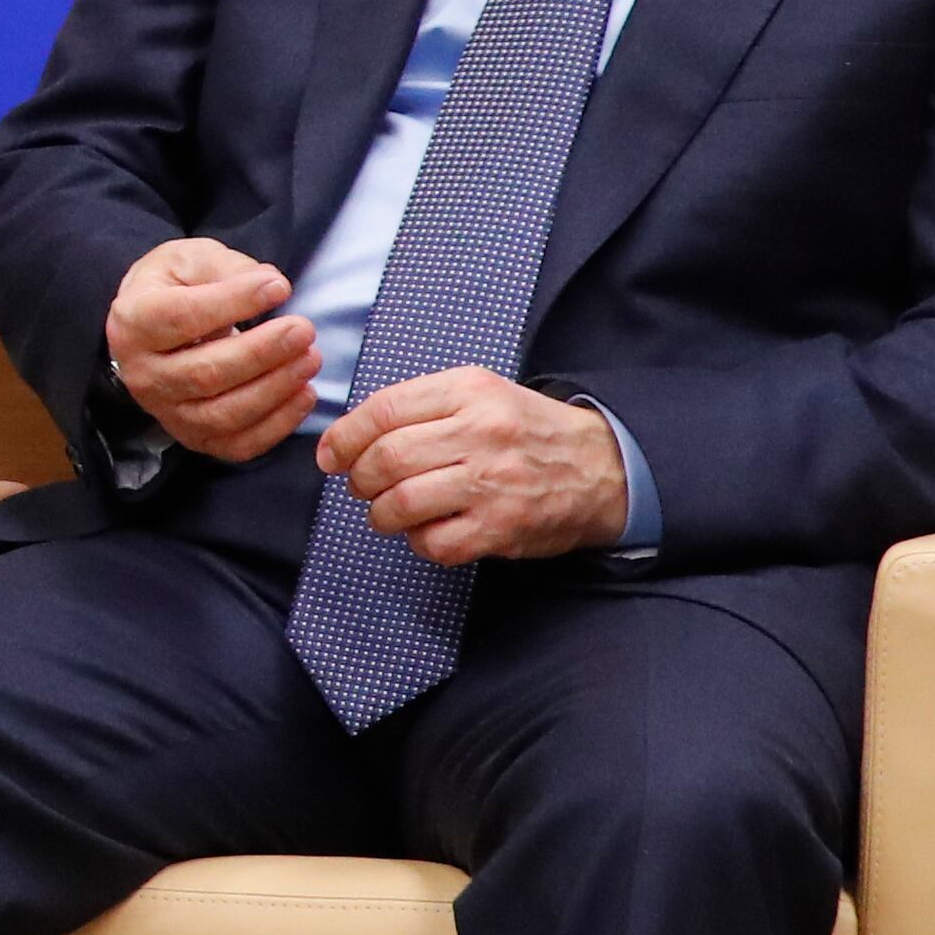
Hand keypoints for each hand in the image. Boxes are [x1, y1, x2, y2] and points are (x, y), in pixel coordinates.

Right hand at [104, 237, 318, 463]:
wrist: (153, 328)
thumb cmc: (175, 288)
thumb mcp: (190, 259)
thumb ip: (228, 267)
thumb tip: (272, 284)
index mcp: (133, 323)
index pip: (182, 317)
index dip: (233, 303)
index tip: (278, 289)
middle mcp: (142, 374)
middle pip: (205, 373)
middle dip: (262, 352)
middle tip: (303, 329)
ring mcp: (166, 412)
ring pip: (223, 414)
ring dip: (275, 389)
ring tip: (310, 359)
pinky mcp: (193, 438)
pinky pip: (237, 444)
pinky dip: (277, 425)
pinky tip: (304, 394)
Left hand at [314, 367, 632, 564]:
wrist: (603, 467)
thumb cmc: (524, 430)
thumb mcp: (479, 394)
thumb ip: (420, 406)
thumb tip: (349, 434)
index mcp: (469, 391)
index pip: (384, 410)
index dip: (344, 436)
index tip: (331, 455)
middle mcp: (481, 432)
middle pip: (387, 458)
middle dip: (359, 478)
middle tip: (360, 486)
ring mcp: (494, 482)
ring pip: (402, 502)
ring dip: (380, 514)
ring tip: (385, 512)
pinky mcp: (503, 527)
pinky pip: (435, 543)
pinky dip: (418, 541)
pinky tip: (426, 531)